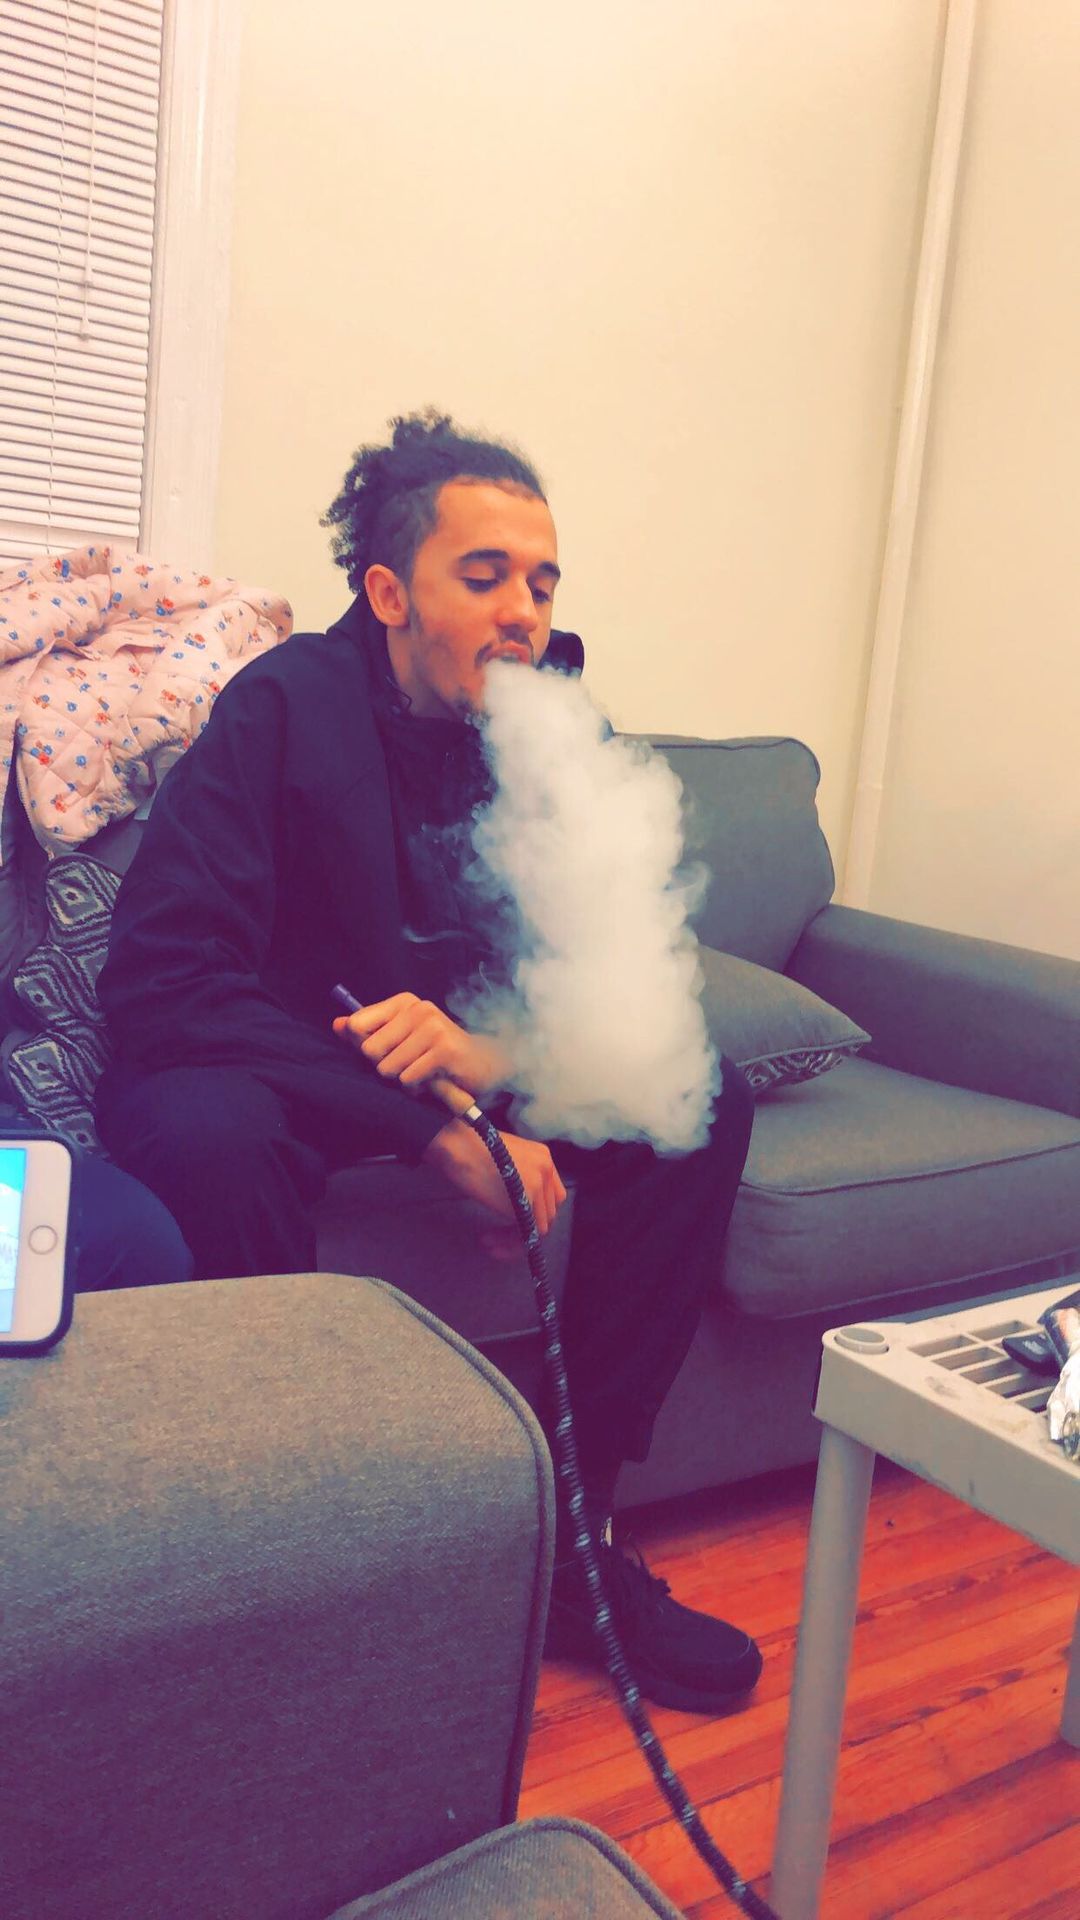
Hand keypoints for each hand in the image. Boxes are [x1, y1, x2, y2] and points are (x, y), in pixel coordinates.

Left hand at [333, 992, 511, 1099]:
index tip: (386, 1051)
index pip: (356, 1025)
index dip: (364, 1047)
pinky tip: (432, 1081)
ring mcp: (433, 1028)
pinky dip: (417, 1088)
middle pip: (369, 1050)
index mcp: (404, 1002)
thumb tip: (336, 1025)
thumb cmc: (438, 1052)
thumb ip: (368, 1031)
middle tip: (408, 1066)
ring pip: (388, 1068)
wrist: (485, 1063)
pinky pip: (408, 1079)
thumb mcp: (402, 1037)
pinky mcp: (444, 1050)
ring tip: (422, 1073)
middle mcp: (418, 1009)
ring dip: (403, 1080)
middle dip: (385, 1067)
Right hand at [422, 1120, 567, 1236]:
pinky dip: (510, 1244)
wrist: (458, 1145)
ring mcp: (539, 1185)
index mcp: (543, 1157)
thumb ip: (520, 1176)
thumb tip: (517, 1201)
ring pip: (540, 1226)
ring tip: (490, 1243)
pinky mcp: (527, 1201)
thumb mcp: (505, 1159)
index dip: (535, 1213)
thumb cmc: (470, 1150)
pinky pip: (528, 1234)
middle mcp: (547, 1170)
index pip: (552, 1195)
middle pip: (548, 1212)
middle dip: (523, 1228)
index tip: (511, 1222)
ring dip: (514, 1239)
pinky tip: (489, 1243)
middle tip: (497, 1236)